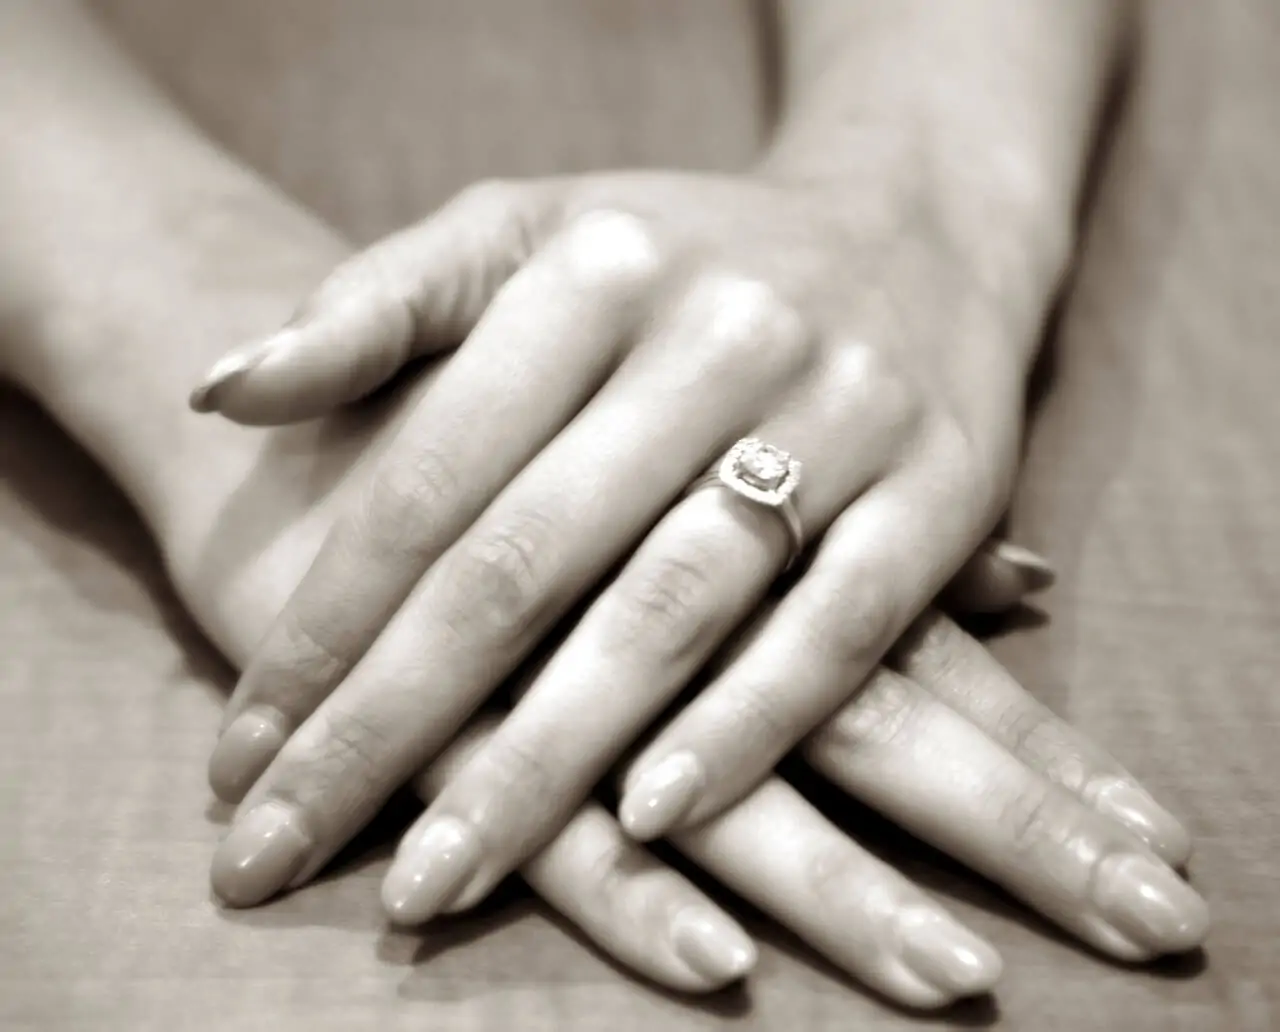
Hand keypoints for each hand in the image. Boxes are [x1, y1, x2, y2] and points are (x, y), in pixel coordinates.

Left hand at [191, 171, 1190, 929]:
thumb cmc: (686, 259)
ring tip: (434, 880)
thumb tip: (218, 389)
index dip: (323, 622)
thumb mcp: (529, 235)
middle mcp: (716, 333)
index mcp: (591, 264)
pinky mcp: (941, 491)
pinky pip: (836, 630)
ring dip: (544, 764)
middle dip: (389, 725)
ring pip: (667, 613)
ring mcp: (838, 413)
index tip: (241, 752)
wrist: (912, 236)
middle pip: (524, 561)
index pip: (428, 472)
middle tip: (281, 851)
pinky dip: (744, 729)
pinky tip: (650, 824)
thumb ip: (374, 307)